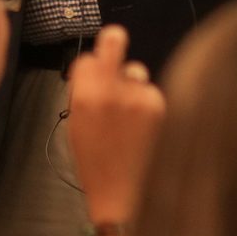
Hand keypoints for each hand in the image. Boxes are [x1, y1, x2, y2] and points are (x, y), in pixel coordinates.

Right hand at [67, 25, 165, 222]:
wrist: (126, 195)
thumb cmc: (96, 164)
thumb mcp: (76, 124)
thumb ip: (83, 91)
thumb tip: (93, 66)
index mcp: (85, 95)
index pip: (87, 56)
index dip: (89, 64)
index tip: (92, 73)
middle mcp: (113, 89)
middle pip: (114, 40)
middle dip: (113, 42)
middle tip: (114, 47)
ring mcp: (139, 95)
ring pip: (135, 71)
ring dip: (131, 85)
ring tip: (128, 116)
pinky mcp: (160, 105)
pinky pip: (149, 92)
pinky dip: (146, 103)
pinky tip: (142, 126)